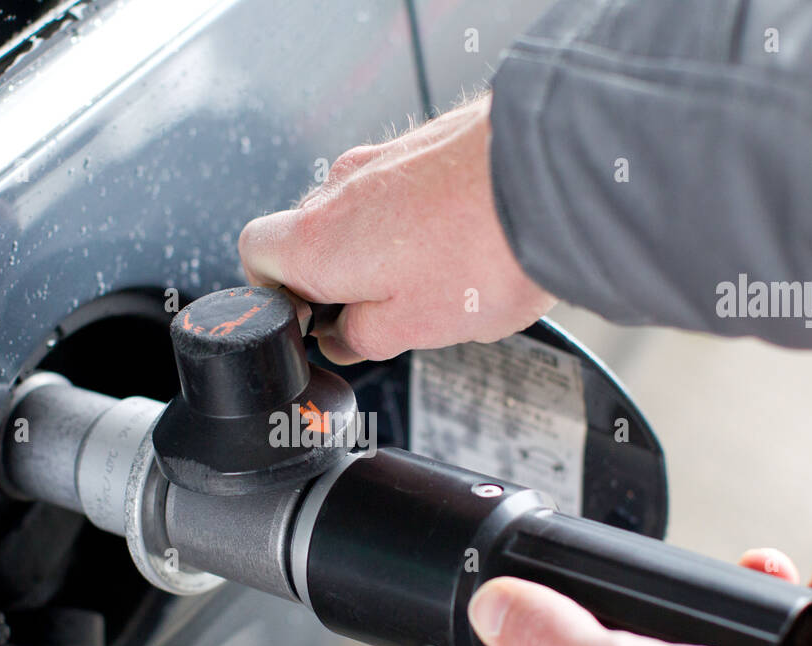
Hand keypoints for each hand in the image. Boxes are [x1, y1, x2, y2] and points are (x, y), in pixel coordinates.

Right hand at [238, 94, 555, 363]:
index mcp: (317, 239)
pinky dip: (423, 221)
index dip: (275, 296)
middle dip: (343, 280)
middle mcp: (339, 188)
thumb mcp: (412, 328)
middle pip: (313, 239)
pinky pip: (405, 191)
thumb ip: (361, 337)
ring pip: (363, 215)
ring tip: (446, 281)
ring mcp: (384, 157)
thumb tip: (342, 337)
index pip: (253, 256)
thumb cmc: (486, 251)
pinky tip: (470, 247)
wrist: (557, 176)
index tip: (310, 322)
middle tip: (393, 315)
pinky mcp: (427, 143)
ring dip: (388, 252)